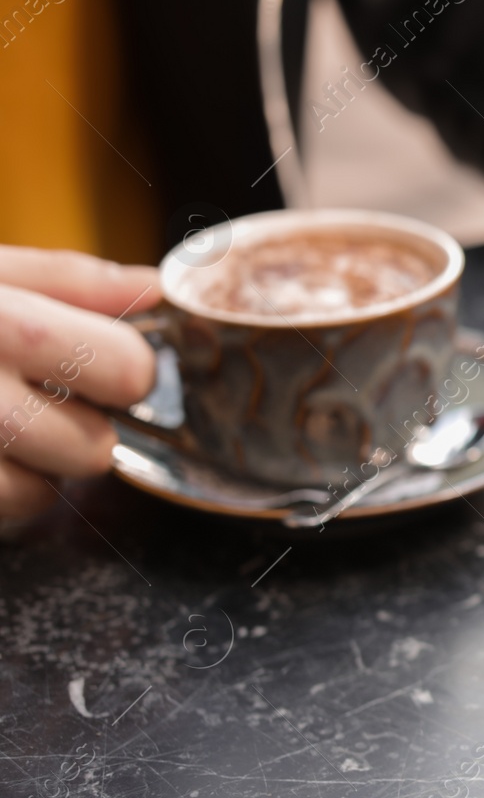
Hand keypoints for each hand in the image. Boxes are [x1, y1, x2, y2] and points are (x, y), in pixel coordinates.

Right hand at [0, 247, 161, 520]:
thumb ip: (63, 280)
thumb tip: (154, 288)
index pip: (126, 369)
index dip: (125, 371)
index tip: (100, 364)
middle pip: (92, 449)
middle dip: (79, 432)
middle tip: (35, 401)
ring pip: (41, 497)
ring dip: (31, 473)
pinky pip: (0, 517)